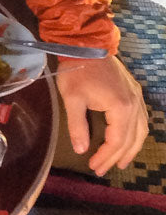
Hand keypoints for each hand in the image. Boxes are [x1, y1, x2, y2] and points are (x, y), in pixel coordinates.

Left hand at [56, 54, 147, 175]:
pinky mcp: (134, 91)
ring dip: (132, 147)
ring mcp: (137, 97)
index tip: (93, 166)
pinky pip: (141, 118)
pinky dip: (136, 133)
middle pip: (131, 138)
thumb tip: (81, 149)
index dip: (106, 156)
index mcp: (121, 108)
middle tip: (103, 169)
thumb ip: (78, 126)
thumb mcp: (72, 99)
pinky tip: (129, 138)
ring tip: (121, 161)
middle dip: (117, 156)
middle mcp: (134, 105)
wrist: (87, 45)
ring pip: (141, 129)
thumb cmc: (77, 71)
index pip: (117, 141)